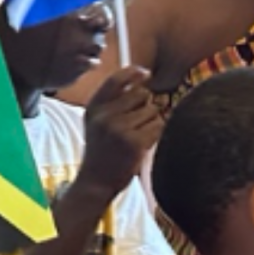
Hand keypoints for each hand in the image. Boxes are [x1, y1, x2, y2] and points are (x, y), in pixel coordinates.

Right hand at [75, 64, 162, 201]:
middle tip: (135, 123)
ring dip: (151, 121)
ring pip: (153, 110)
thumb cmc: (102, 150)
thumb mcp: (97, 122)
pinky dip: (156, 132)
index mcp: (94, 108)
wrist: (96, 181)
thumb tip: (141, 77)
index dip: (134, 72)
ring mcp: (120, 129)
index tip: (146, 74)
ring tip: (137, 136)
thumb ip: (113, 100)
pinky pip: (159, 125)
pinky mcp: (135, 142)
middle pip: (141, 94)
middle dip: (145, 105)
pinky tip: (144, 143)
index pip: (116, 80)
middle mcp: (105, 116)